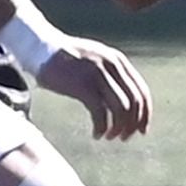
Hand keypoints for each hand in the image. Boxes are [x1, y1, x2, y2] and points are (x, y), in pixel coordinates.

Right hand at [36, 36, 152, 139]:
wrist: (41, 47)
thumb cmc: (68, 59)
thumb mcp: (97, 60)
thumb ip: (112, 77)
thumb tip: (126, 106)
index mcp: (119, 61)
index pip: (142, 92)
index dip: (145, 115)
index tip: (141, 131)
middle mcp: (112, 65)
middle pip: (135, 103)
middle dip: (132, 125)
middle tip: (123, 138)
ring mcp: (98, 74)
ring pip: (121, 110)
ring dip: (118, 129)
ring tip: (108, 136)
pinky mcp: (83, 85)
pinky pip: (100, 113)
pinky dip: (101, 128)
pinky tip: (96, 134)